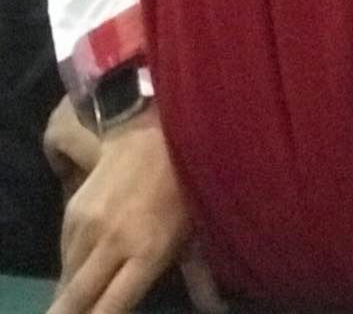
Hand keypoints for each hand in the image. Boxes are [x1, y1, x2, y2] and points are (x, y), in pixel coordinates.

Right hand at [49, 108, 192, 313]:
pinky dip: (70, 264)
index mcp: (147, 252)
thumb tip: (215, 310)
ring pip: (68, 274)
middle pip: (77, 297)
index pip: (110, 307)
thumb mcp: (200, 229)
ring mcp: (88, 225)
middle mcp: (111, 243)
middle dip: (72, 313)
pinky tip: (80, 270)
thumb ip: (201, 275)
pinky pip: (64, 249)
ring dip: (72, 289)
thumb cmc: (192, 181)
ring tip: (78, 300)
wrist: (160, 130)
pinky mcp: (72, 208)